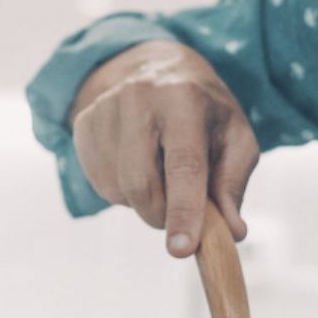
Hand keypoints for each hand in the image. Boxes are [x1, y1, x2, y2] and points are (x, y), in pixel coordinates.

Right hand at [69, 41, 258, 257]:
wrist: (154, 67)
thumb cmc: (203, 110)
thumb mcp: (235, 136)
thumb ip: (233, 184)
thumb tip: (230, 232)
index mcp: (185, 98)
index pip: (184, 165)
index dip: (184, 211)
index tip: (182, 250)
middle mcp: (139, 98)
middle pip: (142, 184)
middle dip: (162, 215)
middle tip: (181, 215)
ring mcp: (105, 109)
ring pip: (119, 189)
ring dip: (144, 203)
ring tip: (162, 176)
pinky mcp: (83, 124)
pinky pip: (100, 183)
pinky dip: (123, 191)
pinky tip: (139, 166)